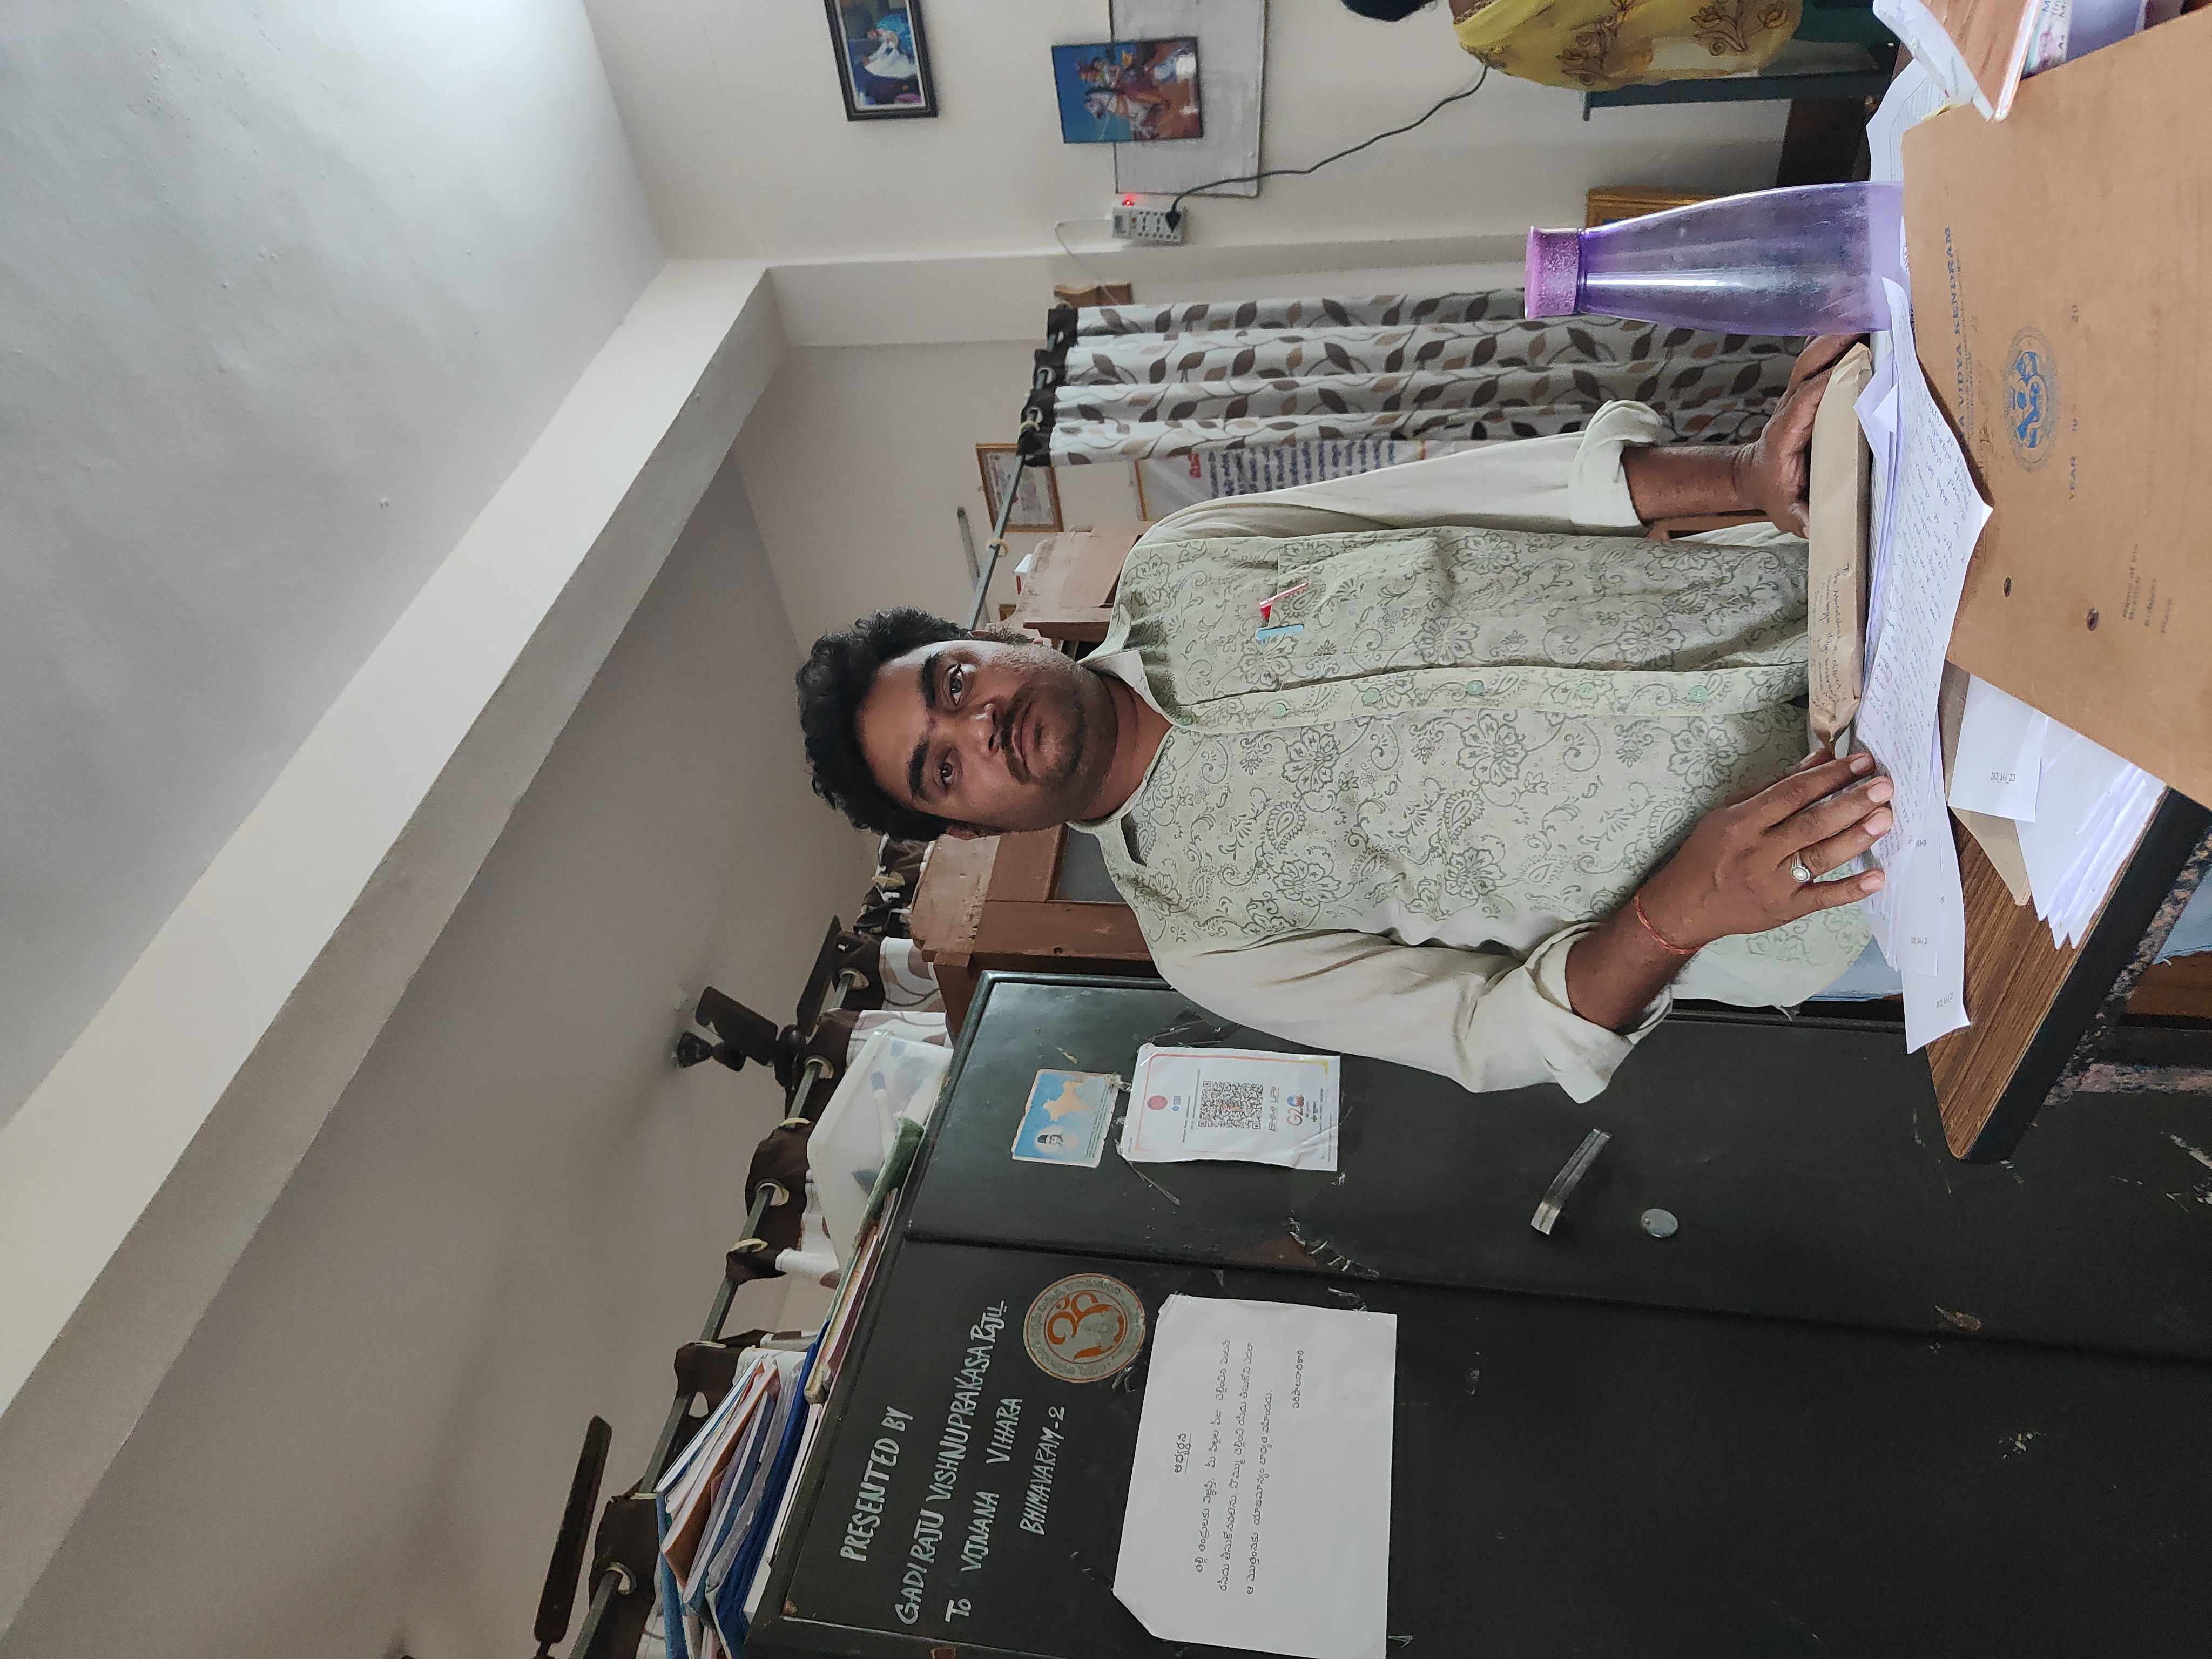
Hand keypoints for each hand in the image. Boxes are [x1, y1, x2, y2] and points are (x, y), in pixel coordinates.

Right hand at [1635, 751, 1889, 952]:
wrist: (1686, 905)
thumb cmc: (1708, 852)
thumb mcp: (1730, 810)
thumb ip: (1776, 786)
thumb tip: (1819, 759)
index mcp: (1743, 823)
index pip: (1792, 794)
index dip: (1829, 776)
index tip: (1862, 762)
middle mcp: (1758, 852)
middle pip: (1812, 824)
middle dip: (1852, 803)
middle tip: (1885, 787)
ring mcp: (1773, 884)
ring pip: (1820, 857)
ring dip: (1856, 838)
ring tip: (1885, 819)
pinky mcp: (1785, 909)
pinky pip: (1822, 899)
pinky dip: (1850, 890)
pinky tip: (1877, 877)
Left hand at [1731, 334, 1862, 535]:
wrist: (1755, 478)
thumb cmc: (1775, 493)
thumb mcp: (1786, 513)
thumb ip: (1801, 518)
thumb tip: (1815, 528)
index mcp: (1785, 433)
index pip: (1804, 401)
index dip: (1826, 383)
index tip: (1854, 366)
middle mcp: (1790, 407)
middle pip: (1808, 366)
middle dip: (1834, 343)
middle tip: (1869, 321)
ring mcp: (1798, 395)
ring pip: (1814, 355)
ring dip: (1839, 332)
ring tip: (1871, 309)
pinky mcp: (1808, 391)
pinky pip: (1820, 358)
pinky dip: (1837, 337)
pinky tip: (1860, 316)